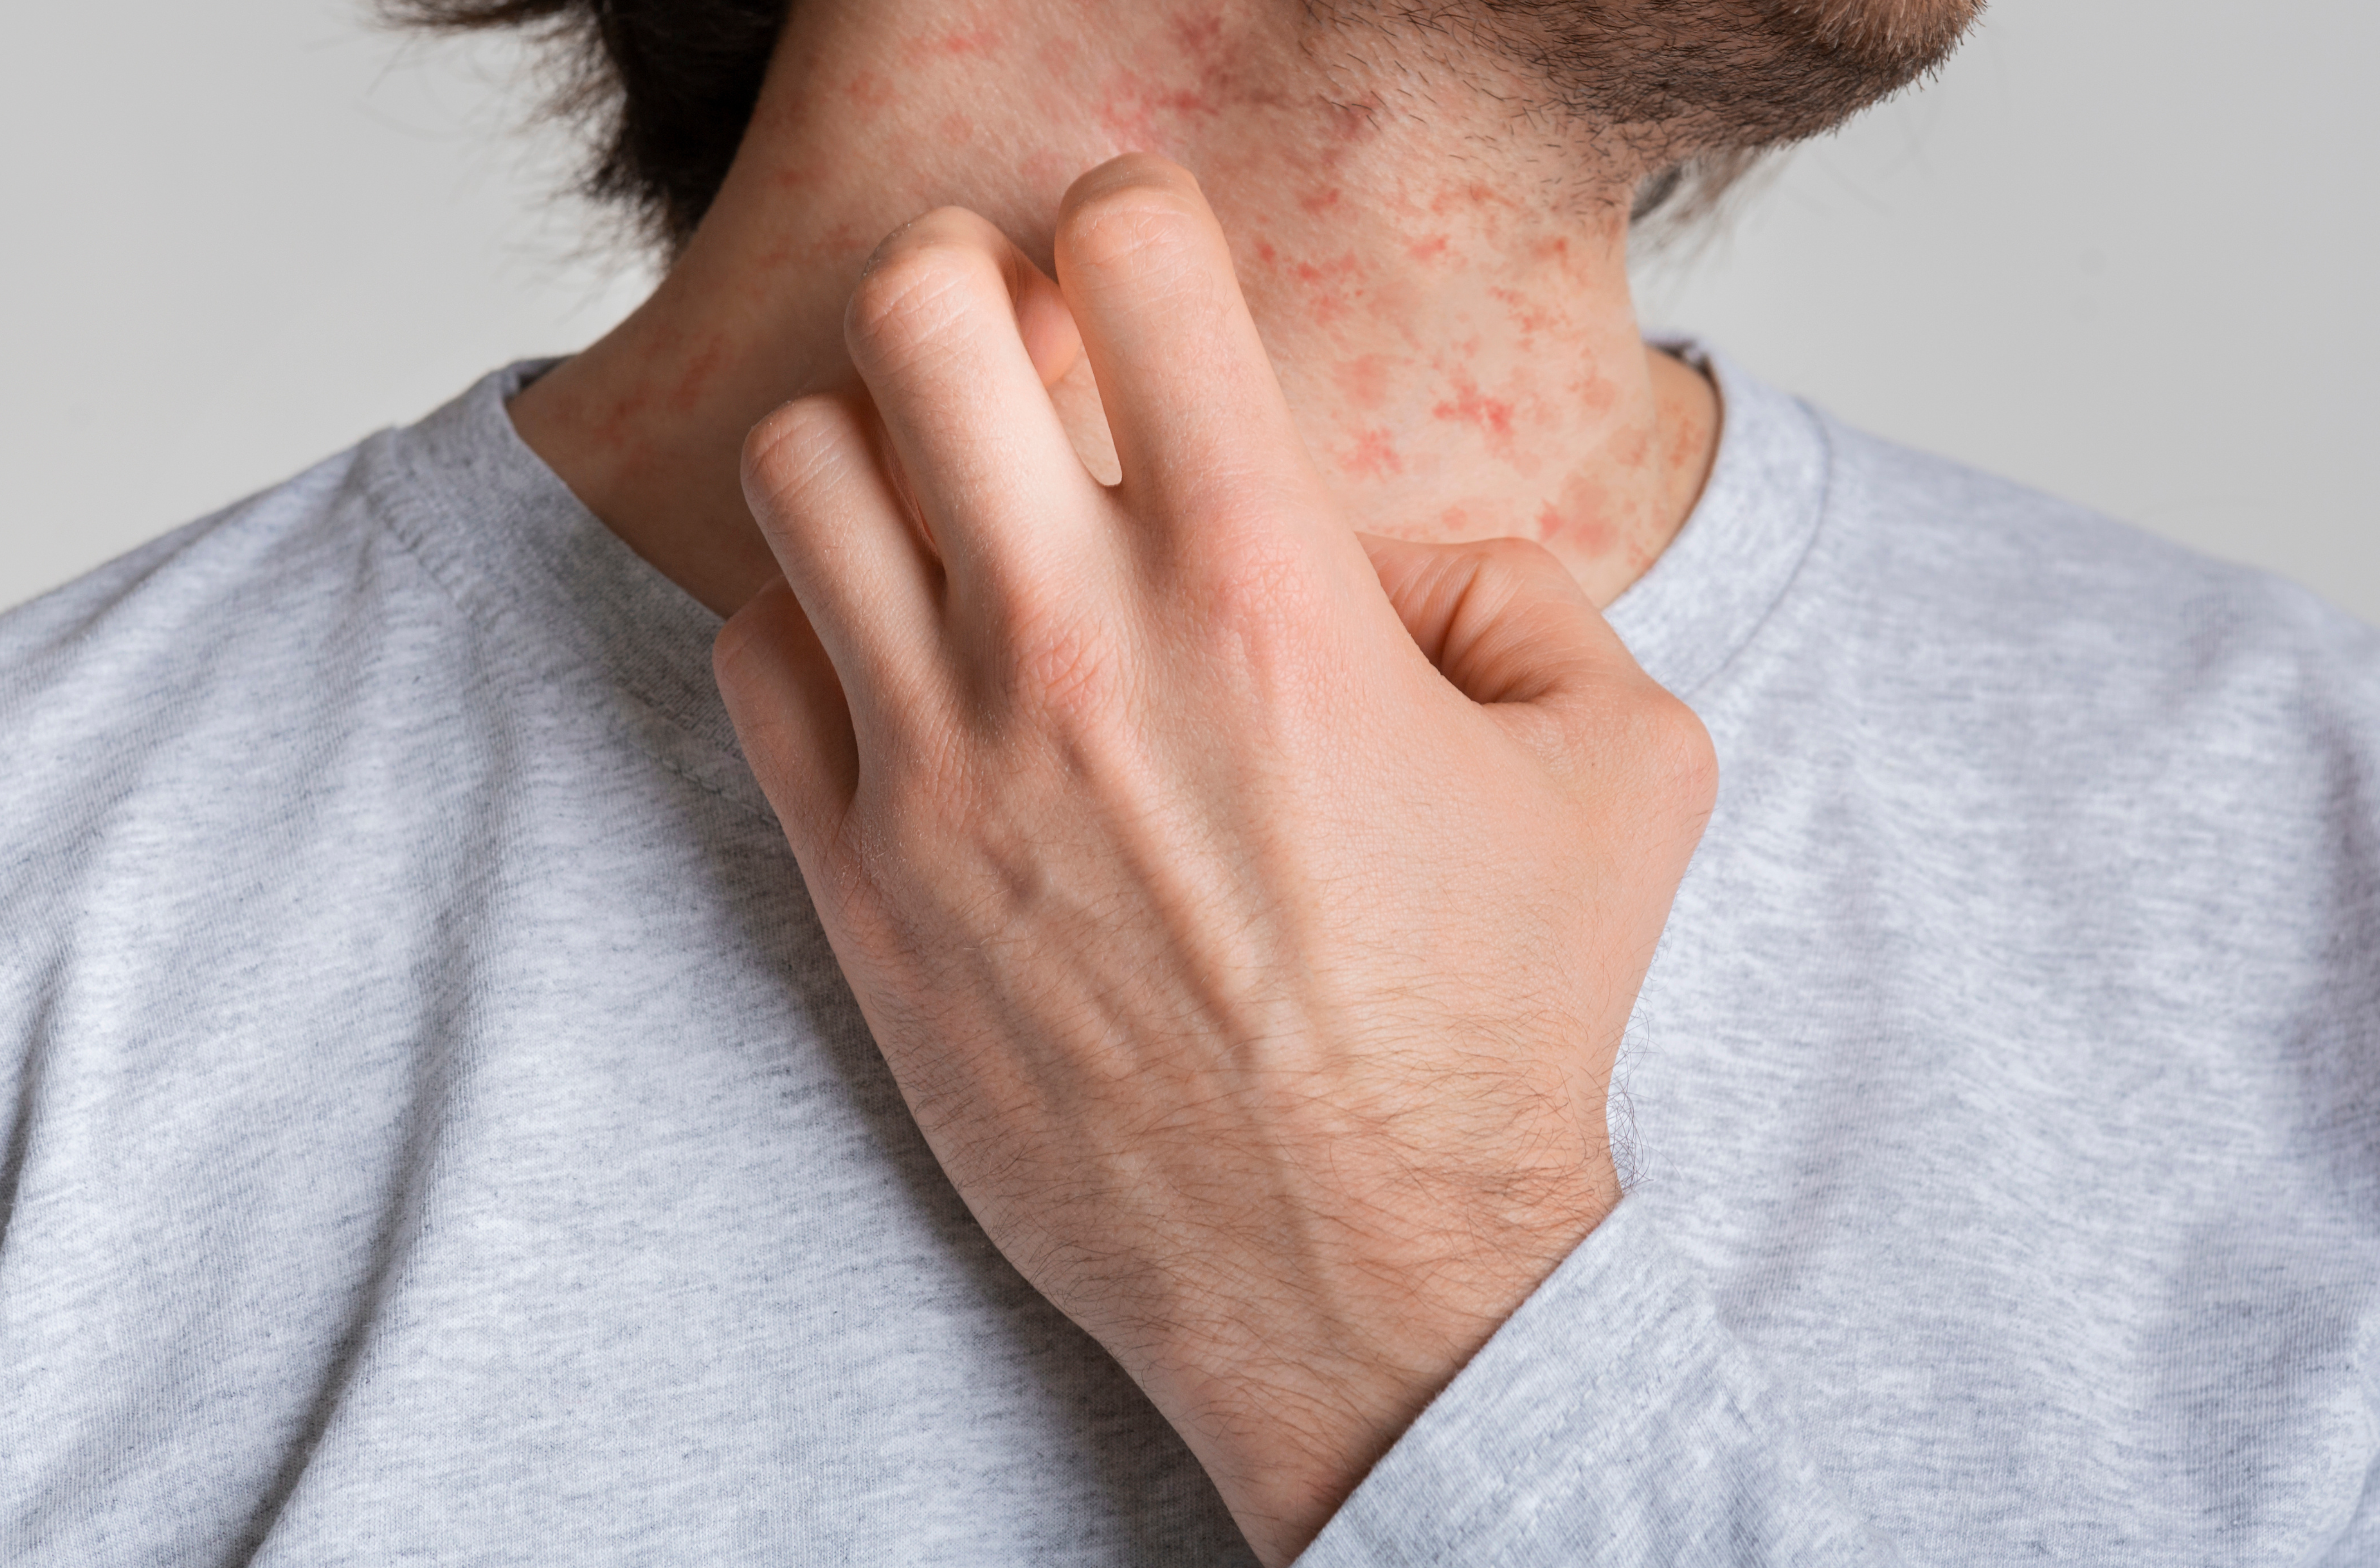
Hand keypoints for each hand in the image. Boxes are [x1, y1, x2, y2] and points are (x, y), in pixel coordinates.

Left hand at [712, 154, 1716, 1564]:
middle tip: (1014, 338)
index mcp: (1269, 591)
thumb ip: (1517, 589)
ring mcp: (946, 768)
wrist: (1365, 1279)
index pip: (1134, 259)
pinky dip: (812, 616)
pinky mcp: (864, 880)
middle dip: (965, 281)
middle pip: (916, 318)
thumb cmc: (1500, 1029)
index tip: (1143, 271)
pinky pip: (756, 657)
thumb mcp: (1623, 763)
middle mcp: (1082, 653)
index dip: (1136, 220)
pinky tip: (900, 653)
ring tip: (946, 497)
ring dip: (873, 441)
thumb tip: (1382, 547)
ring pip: (801, 470)